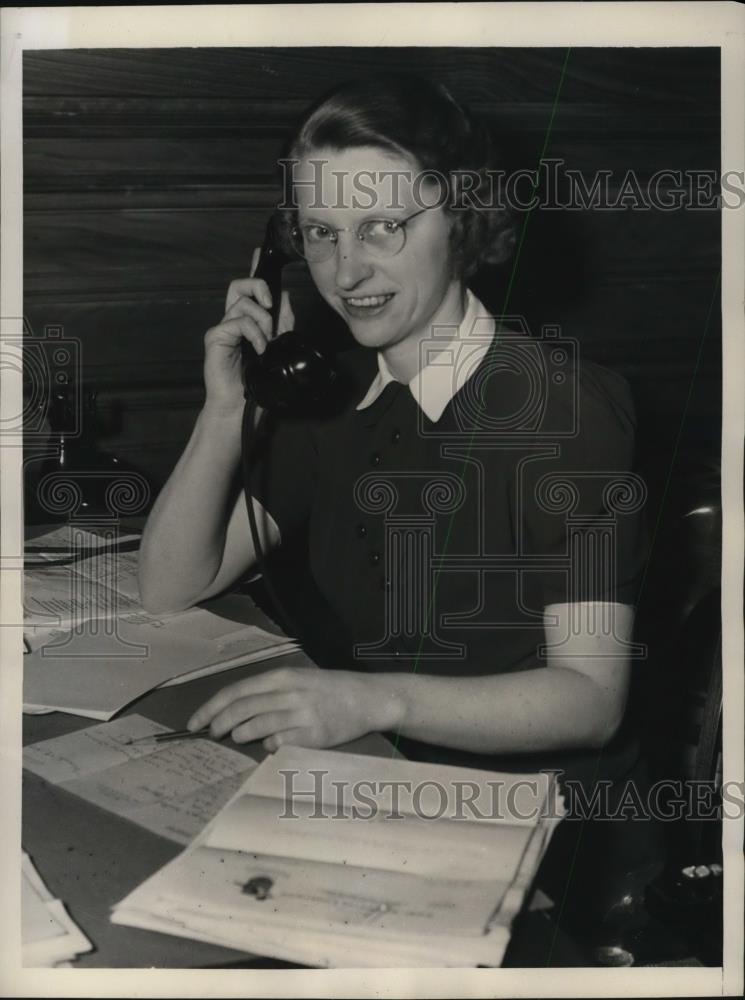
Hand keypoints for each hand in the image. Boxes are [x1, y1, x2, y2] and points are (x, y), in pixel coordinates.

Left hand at [187, 665, 397, 751]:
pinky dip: (269, 746)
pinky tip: (274, 743)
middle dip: (219, 725)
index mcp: (283, 676)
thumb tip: (234, 711)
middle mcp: (289, 693)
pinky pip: (278, 745)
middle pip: (240, 710)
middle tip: (212, 734)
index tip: (195, 722)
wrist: (368, 698)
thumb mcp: (299, 680)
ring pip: (254, 729)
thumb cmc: (330, 689)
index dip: (211, 708)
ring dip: (241, 736)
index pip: (236, 691)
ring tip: (242, 737)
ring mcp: (300, 715)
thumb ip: (270, 693)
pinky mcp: (312, 736)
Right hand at [202, 247, 294, 413]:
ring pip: (242, 303)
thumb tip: (285, 295)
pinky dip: (253, 333)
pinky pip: (237, 321)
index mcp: (246, 321)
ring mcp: (222, 328)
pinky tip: (259, 348)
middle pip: (238, 285)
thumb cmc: (257, 380)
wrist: (242, 406)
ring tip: (266, 342)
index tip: (259, 251)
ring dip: (262, 320)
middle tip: (270, 305)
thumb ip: (282, 322)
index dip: (254, 268)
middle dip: (258, 287)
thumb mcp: (278, 346)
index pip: (249, 289)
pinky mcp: (215, 337)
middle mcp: (232, 321)